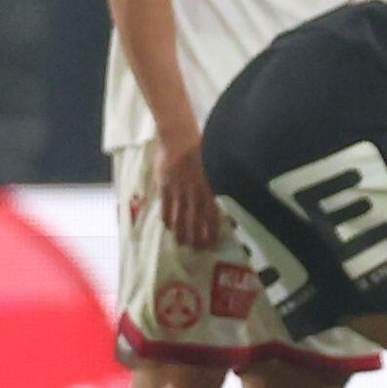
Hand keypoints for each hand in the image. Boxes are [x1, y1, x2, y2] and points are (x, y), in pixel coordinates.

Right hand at [157, 129, 220, 245]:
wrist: (180, 138)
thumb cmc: (201, 149)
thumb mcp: (214, 166)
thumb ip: (216, 183)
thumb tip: (221, 199)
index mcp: (209, 187)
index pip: (211, 213)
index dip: (211, 229)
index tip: (212, 242)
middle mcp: (194, 191)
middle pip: (196, 219)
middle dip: (197, 235)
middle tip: (197, 249)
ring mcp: (178, 190)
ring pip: (180, 215)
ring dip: (181, 231)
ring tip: (182, 243)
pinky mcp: (164, 186)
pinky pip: (165, 206)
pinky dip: (167, 217)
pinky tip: (168, 227)